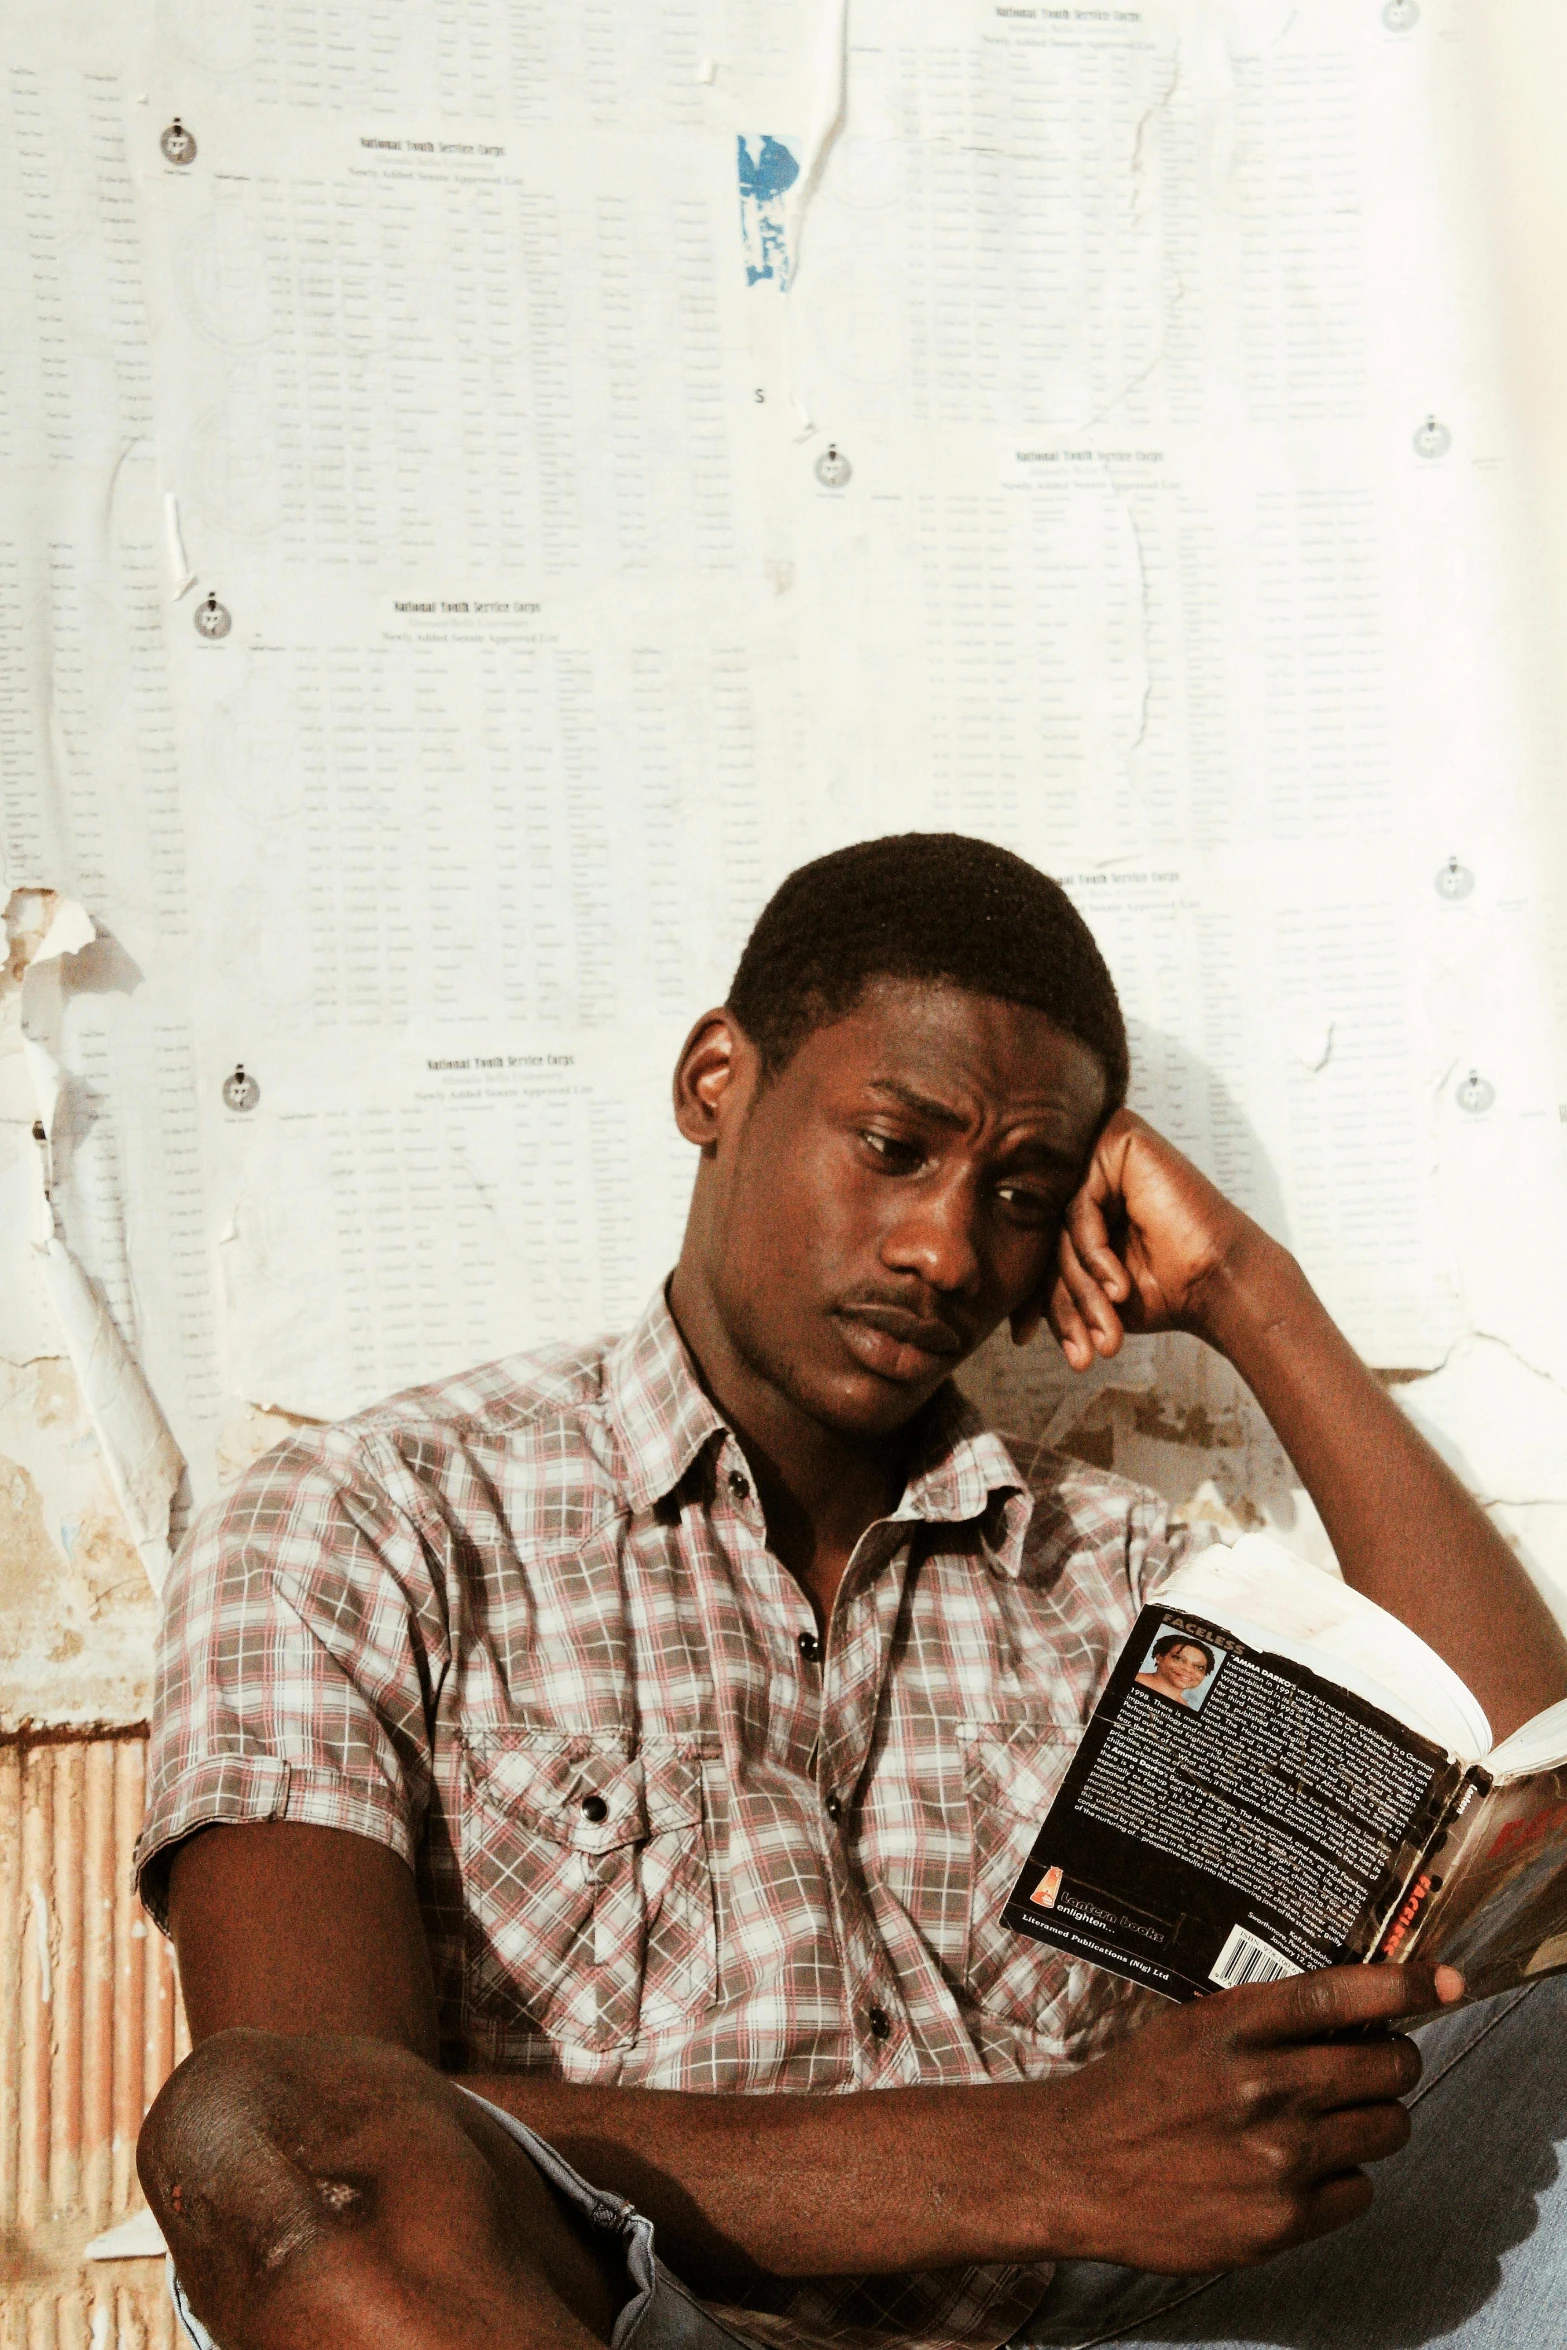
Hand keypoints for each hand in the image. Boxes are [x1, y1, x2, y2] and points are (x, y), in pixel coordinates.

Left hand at [1031, 1110, 1261, 1368]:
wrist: (1220, 1286)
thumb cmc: (1163, 1288)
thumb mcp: (1088, 1291)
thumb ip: (1046, 1281)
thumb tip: (992, 1303)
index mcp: (1083, 1192)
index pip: (1038, 1240)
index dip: (1032, 1294)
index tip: (1022, 1337)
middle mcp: (1090, 1164)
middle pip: (1046, 1232)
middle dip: (1063, 1299)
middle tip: (1080, 1350)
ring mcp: (1104, 1148)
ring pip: (1058, 1223)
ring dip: (1081, 1287)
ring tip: (1106, 1330)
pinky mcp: (1121, 1139)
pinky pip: (1079, 1203)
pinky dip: (1095, 1252)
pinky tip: (1119, 1286)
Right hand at [1042, 1961, 1460, 2272]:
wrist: (1074, 2167)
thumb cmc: (1134, 2091)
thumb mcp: (1192, 2028)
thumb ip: (1266, 2020)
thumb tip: (1353, 2014)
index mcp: (1235, 2026)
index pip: (1342, 1994)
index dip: (1405, 1983)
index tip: (1445, 1980)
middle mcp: (1263, 2088)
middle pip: (1388, 2069)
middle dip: (1393, 2064)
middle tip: (1374, 2067)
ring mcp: (1277, 2159)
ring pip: (1387, 2129)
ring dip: (1373, 2121)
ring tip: (1334, 2121)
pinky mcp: (1280, 2222)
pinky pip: (1360, 2193)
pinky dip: (1343, 2181)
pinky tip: (1302, 2172)